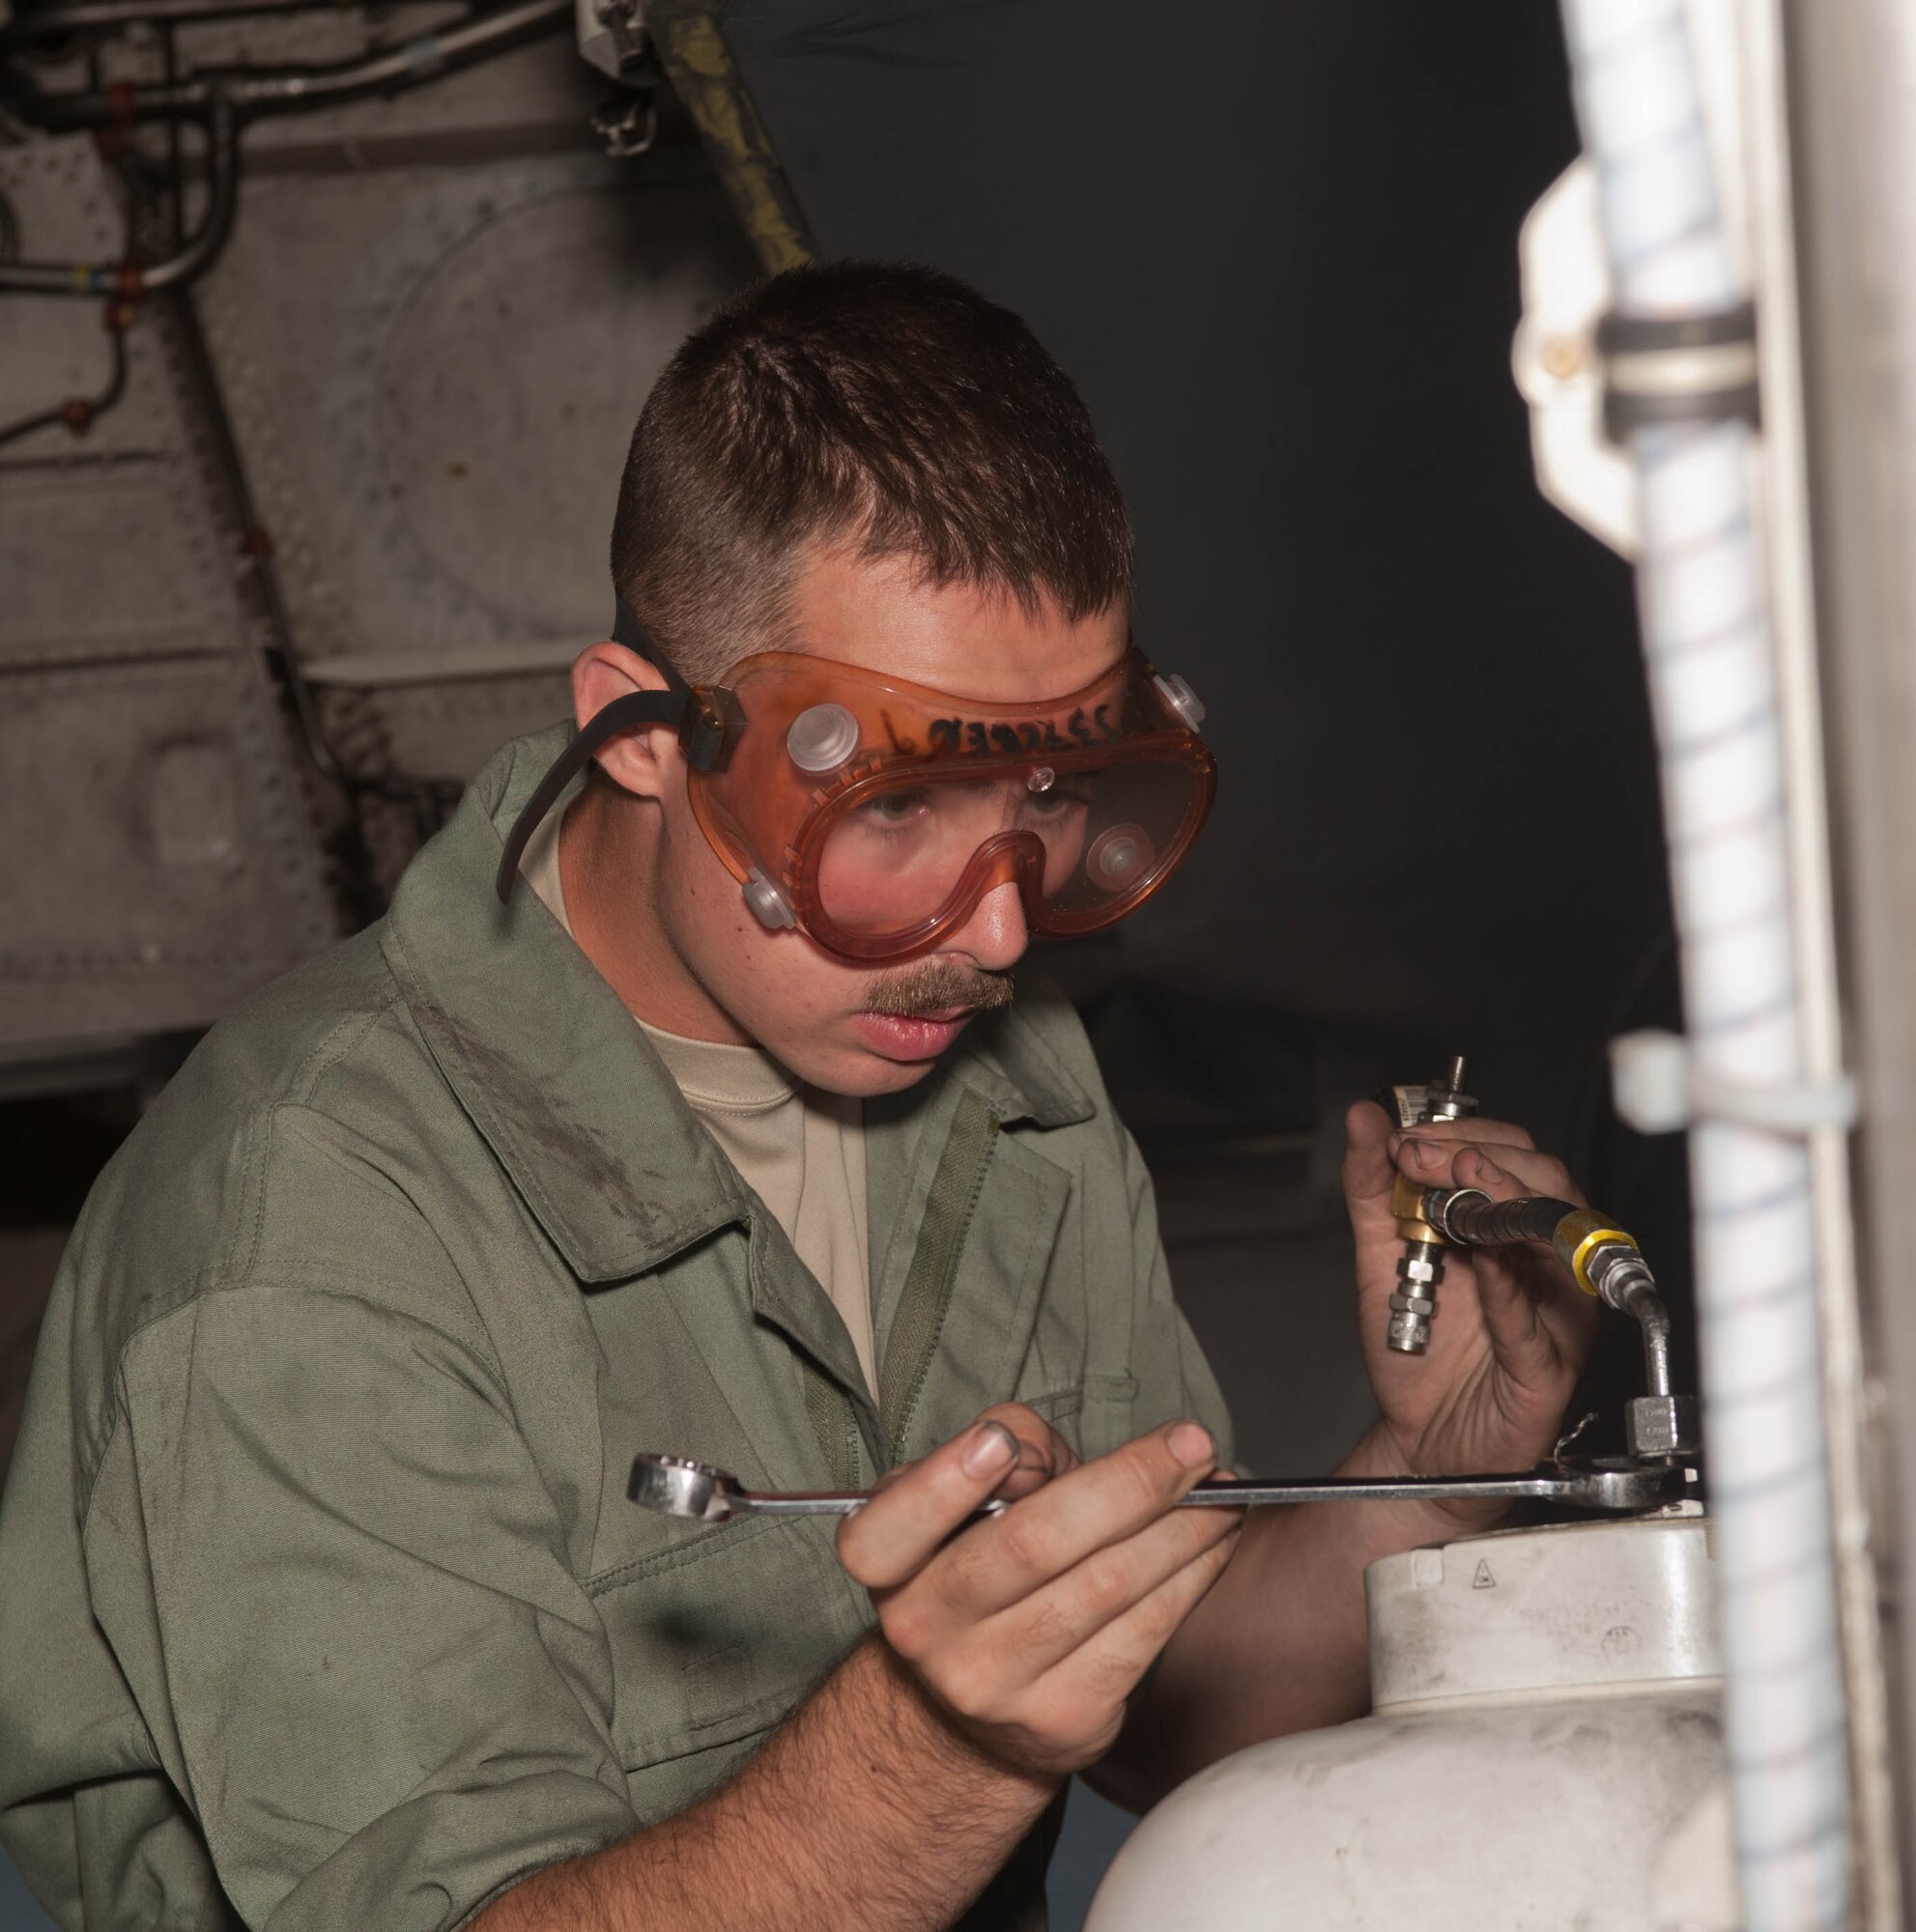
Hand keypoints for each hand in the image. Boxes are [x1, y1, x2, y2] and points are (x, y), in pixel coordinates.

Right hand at [836, 1404, 1240, 1779]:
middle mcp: (928, 1632)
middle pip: (1035, 1544)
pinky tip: (1217, 1540)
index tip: (1001, 1443)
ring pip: (1108, 1586)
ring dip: (1183, 1528)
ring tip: (1223, 1487)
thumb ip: (1003, 1447)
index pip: (889, 1531)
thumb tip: (1039, 1457)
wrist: (968, 1712)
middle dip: (1130, 1483)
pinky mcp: (1064, 1720)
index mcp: (888, 1567)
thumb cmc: (977, 1566)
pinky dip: (1193, 1575)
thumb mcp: (962, 1495)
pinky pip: (1144, 1633)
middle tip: (1192, 1442)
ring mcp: (995, 1685)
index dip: (944, 1485)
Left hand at [1342, 1103, 1602, 1492]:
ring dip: (1508, 1201)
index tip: (1406, 1135)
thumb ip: (1371, 1187)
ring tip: (1460, 1182)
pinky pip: (1540, 1325)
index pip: (1513, 1153)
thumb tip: (1364, 1117)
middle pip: (1546, 1182)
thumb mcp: (1380, 1254)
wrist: (1418, 1436)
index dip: (1463, 1134)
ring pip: (1559, 1241)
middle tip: (1422, 1155)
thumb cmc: (1419, 1350)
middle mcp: (1544, 1262)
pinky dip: (1512, 1290)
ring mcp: (1555, 1313)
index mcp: (1511, 1227)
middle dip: (1482, 1156)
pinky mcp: (1548, 1368)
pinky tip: (1485, 1263)